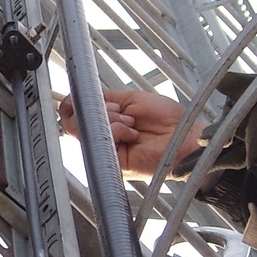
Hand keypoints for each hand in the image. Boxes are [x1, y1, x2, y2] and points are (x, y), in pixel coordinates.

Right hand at [58, 88, 205, 178]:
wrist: (184, 135)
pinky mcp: (113, 162)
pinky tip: (131, 133)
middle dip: (95, 108)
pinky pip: (101, 140)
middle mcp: (104, 137)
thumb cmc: (167, 119)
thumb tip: (82, 94)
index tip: (74, 98)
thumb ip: (104, 98)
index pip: (76, 115)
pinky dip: (116, 130)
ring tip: (130, 123)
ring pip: (85, 130)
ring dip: (109, 119)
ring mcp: (107, 150)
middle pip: (74, 123)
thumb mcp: (130, 99)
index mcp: (107, 122)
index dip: (72, 105)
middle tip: (117, 110)